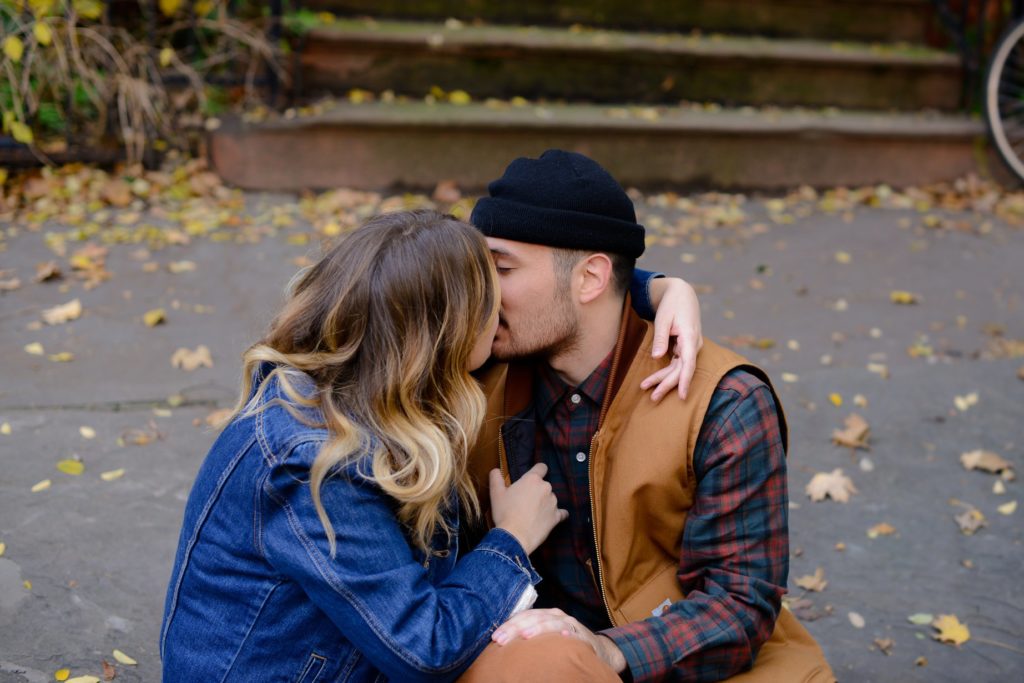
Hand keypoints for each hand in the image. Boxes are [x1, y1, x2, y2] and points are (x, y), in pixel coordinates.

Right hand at [489, 463, 567, 554]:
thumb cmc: (505, 513)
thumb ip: (495, 478)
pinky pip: (561, 513)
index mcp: (532, 479)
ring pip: (550, 498)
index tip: (533, 477)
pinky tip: (549, 518)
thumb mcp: (496, 494)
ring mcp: (553, 502)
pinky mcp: (556, 517)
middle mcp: (546, 487)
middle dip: (536, 491)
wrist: (514, 536)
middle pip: (544, 485)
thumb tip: (495, 470)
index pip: (541, 467)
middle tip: (524, 501)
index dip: (538, 471)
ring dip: (544, 503)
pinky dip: (556, 514)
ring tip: (532, 513)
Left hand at [491, 608, 626, 672]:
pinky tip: (562, 637)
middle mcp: (555, 615)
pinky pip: (573, 633)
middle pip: (532, 617)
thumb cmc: (564, 644)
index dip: (508, 625)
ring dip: (537, 628)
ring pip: (550, 622)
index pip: (522, 616)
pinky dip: (567, 634)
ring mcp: (569, 623)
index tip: (494, 637)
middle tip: (501, 639)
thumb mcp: (546, 638)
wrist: (596, 648)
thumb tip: (503, 645)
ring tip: (525, 636)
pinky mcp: (582, 634)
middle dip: (515, 628)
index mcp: (544, 615)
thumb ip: (529, 637)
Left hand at [642, 277, 702, 401]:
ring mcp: (691, 347)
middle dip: (668, 384)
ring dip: (665, 380)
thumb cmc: (672, 304)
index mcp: (690, 336)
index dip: (686, 380)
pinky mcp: (685, 348)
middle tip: (652, 398)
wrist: (682, 294)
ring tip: (648, 391)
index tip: (683, 396)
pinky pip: (678, 363)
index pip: (689, 363)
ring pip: (679, 368)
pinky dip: (667, 372)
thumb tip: (657, 357)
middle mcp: (693, 344)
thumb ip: (661, 338)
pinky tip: (655, 381)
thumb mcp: (663, 318)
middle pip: (682, 370)